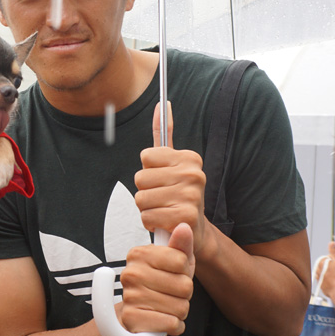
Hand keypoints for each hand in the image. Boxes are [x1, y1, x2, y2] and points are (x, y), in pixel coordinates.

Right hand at [120, 223, 194, 335]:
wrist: (134, 315)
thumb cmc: (157, 285)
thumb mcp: (174, 262)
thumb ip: (181, 245)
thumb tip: (184, 226)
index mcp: (139, 254)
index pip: (181, 260)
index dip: (184, 271)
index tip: (172, 274)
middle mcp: (131, 273)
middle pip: (184, 285)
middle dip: (184, 295)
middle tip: (170, 294)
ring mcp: (130, 296)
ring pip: (181, 307)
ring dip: (180, 311)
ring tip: (166, 307)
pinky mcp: (132, 319)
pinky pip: (171, 323)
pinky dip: (174, 326)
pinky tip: (164, 320)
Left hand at [134, 103, 207, 256]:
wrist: (194, 231)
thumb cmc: (177, 195)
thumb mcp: (171, 163)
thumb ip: (164, 132)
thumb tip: (162, 104)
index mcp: (190, 158)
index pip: (146, 156)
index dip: (149, 170)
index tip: (163, 178)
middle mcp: (193, 174)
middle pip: (140, 178)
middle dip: (145, 191)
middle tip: (162, 198)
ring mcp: (191, 196)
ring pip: (141, 198)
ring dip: (146, 208)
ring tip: (163, 210)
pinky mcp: (184, 217)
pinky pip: (146, 216)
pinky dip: (150, 222)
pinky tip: (164, 222)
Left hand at [317, 242, 334, 298]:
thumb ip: (333, 252)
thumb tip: (331, 242)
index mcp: (320, 263)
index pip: (326, 258)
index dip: (332, 260)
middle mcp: (317, 271)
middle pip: (324, 265)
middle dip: (330, 267)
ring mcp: (319, 278)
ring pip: (323, 273)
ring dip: (328, 273)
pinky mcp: (321, 286)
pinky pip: (324, 281)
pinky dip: (327, 280)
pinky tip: (333, 282)